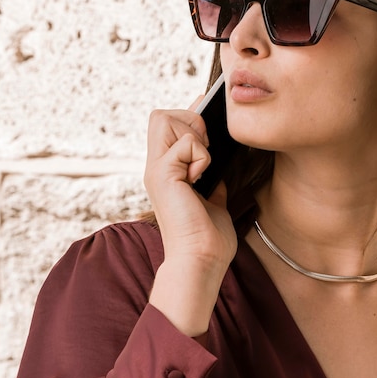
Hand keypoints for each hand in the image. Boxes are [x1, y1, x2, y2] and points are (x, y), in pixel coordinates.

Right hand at [143, 108, 236, 335]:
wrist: (201, 262)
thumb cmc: (209, 238)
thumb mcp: (213, 199)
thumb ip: (211, 179)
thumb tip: (220, 163)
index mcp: (167, 172)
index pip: (167, 124)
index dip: (189, 117)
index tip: (212, 127)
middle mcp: (156, 167)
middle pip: (160, 115)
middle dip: (190, 120)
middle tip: (207, 150)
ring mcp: (156, 170)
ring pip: (165, 118)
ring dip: (194, 135)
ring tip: (204, 163)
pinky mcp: (164, 176)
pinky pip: (185, 143)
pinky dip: (201, 155)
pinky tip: (202, 178)